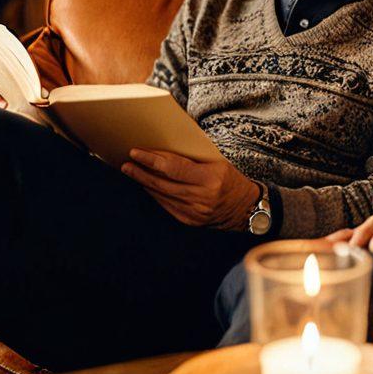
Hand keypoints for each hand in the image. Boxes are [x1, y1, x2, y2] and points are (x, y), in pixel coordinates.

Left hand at [121, 149, 258, 229]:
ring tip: (132, 172)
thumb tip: (164, 152)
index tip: (136, 152)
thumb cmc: (231, 179)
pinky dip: (155, 194)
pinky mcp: (190, 221)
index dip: (152, 160)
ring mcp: (195, 212)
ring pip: (162, 195)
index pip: (174, 168)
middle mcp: (201, 197)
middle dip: (141, 172)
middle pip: (163, 183)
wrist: (245, 208)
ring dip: (145, 183)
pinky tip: (147, 186)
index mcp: (210, 179)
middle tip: (126, 163)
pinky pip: (167, 206)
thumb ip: (193, 160)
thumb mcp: (218, 163)